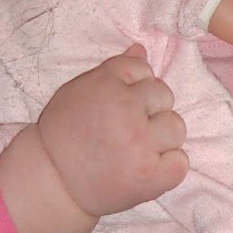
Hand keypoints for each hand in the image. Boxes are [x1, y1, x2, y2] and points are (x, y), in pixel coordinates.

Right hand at [38, 45, 188, 217]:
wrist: (52, 183)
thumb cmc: (64, 135)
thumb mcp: (79, 92)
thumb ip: (113, 71)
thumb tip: (141, 50)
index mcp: (106, 84)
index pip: (143, 69)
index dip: (134, 88)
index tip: (119, 106)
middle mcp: (126, 110)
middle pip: (164, 95)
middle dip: (149, 111)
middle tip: (126, 131)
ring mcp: (141, 143)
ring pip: (177, 127)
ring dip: (161, 139)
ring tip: (137, 151)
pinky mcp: (151, 175)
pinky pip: (181, 161)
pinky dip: (168, 168)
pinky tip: (146, 169)